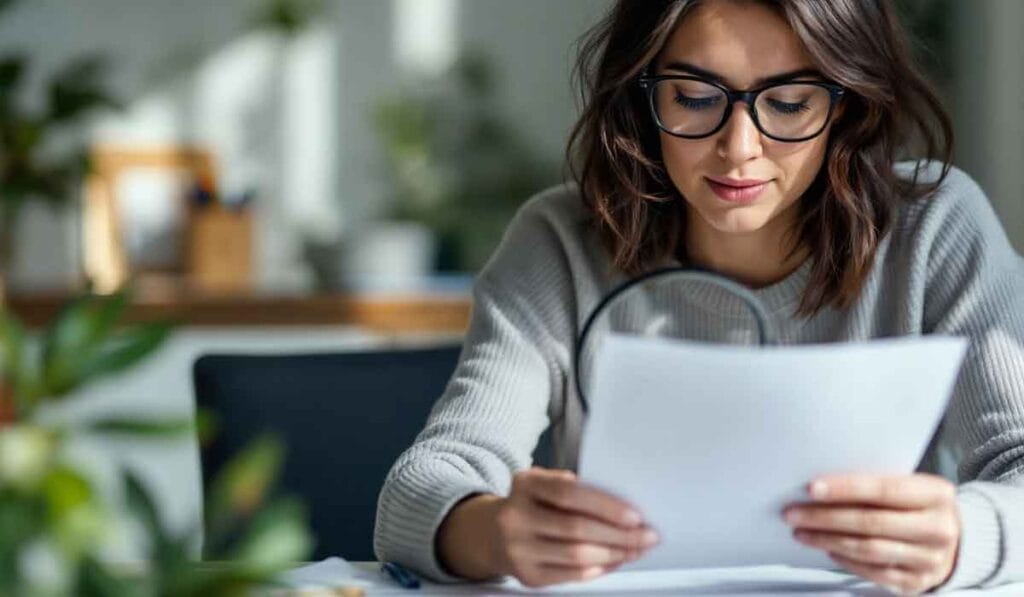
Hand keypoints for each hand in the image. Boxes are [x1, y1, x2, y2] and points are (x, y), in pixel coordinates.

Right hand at [440, 468, 658, 586]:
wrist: (490, 533)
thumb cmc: (529, 504)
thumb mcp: (541, 483)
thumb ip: (571, 488)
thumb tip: (622, 508)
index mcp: (524, 485)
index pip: (569, 495)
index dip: (605, 506)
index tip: (635, 516)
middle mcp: (515, 517)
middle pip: (576, 529)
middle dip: (620, 535)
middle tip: (647, 536)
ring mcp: (518, 549)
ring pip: (577, 556)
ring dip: (614, 554)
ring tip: (635, 549)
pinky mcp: (526, 575)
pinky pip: (571, 575)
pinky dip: (599, 569)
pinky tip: (614, 561)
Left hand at [783, 473, 959, 594]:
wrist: (956, 540)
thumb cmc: (919, 506)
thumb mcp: (910, 487)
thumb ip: (876, 485)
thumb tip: (822, 488)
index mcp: (937, 494)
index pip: (884, 489)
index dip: (846, 489)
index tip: (812, 489)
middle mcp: (938, 528)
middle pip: (871, 522)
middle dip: (826, 517)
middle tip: (793, 513)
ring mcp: (930, 559)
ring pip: (868, 549)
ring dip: (828, 540)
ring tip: (802, 532)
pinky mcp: (917, 582)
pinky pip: (874, 572)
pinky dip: (846, 560)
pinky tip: (828, 549)